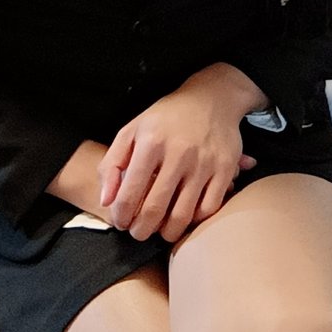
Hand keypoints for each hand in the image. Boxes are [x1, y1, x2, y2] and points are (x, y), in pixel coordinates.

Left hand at [97, 80, 257, 243]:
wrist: (211, 99)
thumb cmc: (166, 118)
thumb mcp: (132, 131)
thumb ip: (111, 164)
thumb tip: (106, 200)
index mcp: (150, 143)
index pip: (130, 193)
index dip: (122, 216)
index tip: (121, 222)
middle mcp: (178, 153)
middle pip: (155, 209)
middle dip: (142, 230)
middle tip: (138, 233)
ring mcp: (204, 163)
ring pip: (183, 215)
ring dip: (168, 232)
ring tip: (160, 231)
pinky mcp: (225, 169)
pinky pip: (208, 208)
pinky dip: (195, 220)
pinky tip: (185, 216)